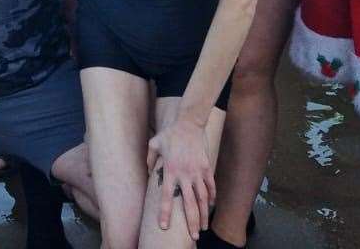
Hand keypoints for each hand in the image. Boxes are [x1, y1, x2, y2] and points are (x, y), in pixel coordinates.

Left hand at [147, 114, 215, 232]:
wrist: (189, 122)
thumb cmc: (169, 134)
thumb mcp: (154, 144)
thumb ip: (149, 160)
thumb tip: (149, 173)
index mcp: (169, 170)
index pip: (165, 196)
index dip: (164, 212)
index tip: (163, 227)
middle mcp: (184, 174)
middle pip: (189, 203)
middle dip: (192, 222)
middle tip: (194, 237)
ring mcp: (197, 171)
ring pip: (203, 198)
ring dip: (204, 214)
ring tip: (203, 227)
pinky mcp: (206, 167)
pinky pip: (210, 186)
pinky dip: (211, 198)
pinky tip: (210, 207)